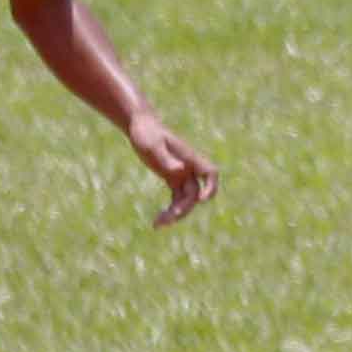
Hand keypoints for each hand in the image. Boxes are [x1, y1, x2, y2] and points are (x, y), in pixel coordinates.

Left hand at [123, 108, 215, 222]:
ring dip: (176, 214)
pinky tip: (158, 221)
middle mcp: (189, 168)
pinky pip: (176, 199)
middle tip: (166, 219)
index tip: (201, 200)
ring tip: (158, 224)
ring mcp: (181, 174)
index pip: (210, 173)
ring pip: (186, 200)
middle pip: (195, 194)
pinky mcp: (172, 179)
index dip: (211, 188)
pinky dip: (170, 210)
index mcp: (189, 158)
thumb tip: (179, 170)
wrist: (140, 126)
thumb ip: (166, 158)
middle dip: (184, 209)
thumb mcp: (153, 146)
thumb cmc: (146, 133)